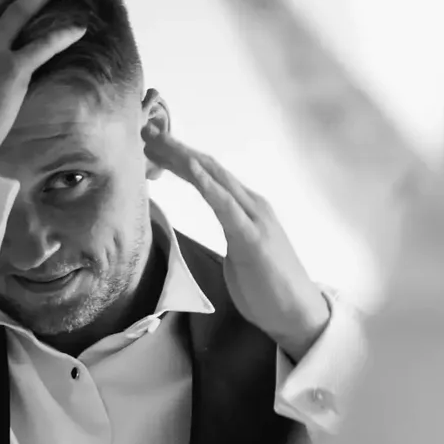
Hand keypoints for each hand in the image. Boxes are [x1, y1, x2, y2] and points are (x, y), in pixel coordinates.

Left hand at [144, 131, 330, 360]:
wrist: (299, 315)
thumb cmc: (268, 288)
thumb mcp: (240, 252)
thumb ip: (229, 231)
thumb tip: (211, 225)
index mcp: (247, 207)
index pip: (209, 173)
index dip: (180, 155)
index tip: (152, 142)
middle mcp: (253, 204)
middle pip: (208, 167)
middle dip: (175, 147)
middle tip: (144, 128)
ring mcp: (255, 218)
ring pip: (215, 177)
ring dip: (183, 156)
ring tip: (156, 140)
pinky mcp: (253, 238)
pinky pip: (226, 205)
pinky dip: (207, 183)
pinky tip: (190, 168)